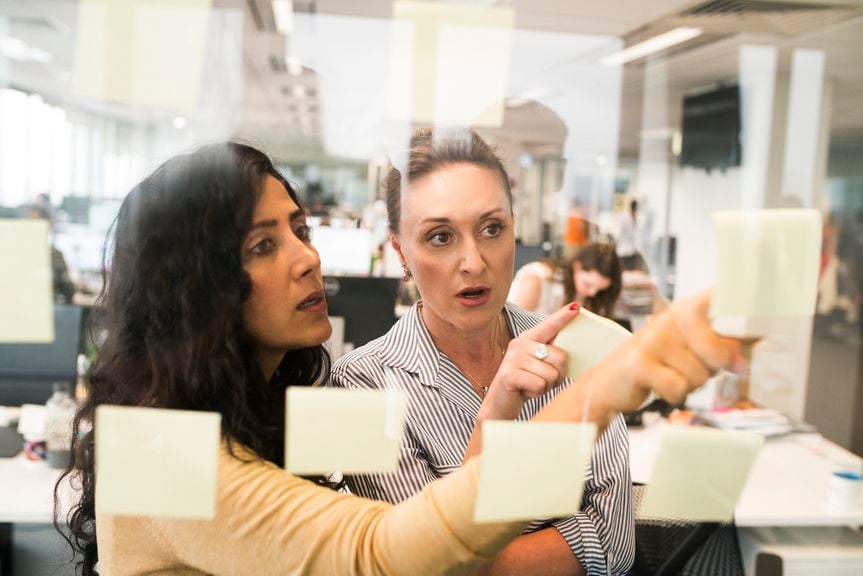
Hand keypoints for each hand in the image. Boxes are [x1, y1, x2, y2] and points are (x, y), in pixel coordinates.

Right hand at [480, 303, 580, 420]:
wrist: (500, 402)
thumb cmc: (526, 382)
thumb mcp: (539, 364)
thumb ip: (551, 353)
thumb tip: (569, 350)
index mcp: (528, 338)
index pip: (549, 325)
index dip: (563, 317)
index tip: (576, 306)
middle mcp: (519, 344)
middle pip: (560, 357)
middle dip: (558, 375)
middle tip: (543, 380)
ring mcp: (513, 359)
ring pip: (551, 374)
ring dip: (546, 386)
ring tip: (532, 385)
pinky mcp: (509, 375)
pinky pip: (539, 385)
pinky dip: (536, 393)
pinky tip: (525, 391)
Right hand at [588, 290, 743, 414]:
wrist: (608, 383)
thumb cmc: (658, 366)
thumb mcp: (691, 352)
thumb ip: (720, 350)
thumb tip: (744, 362)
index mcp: (687, 309)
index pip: (723, 297)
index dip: (746, 307)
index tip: (766, 317)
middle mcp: (670, 317)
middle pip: (720, 350)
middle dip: (713, 370)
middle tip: (692, 369)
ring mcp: (654, 338)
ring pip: (699, 376)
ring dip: (689, 386)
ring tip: (669, 376)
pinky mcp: (639, 361)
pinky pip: (678, 388)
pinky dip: (672, 395)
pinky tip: (657, 386)